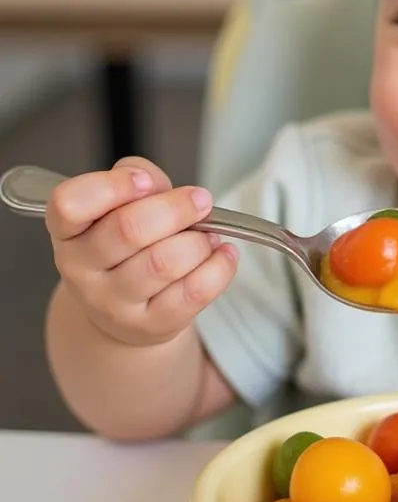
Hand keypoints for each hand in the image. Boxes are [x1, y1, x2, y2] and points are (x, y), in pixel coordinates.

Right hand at [46, 157, 237, 346]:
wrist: (128, 308)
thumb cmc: (128, 244)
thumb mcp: (121, 203)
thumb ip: (135, 176)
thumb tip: (153, 183)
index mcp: (69, 231)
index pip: (69, 204)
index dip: (112, 186)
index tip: (145, 182)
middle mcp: (81, 269)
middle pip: (129, 229)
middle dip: (177, 208)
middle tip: (200, 201)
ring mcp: (113, 303)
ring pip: (165, 262)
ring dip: (199, 241)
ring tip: (208, 234)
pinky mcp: (150, 325)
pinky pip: (193, 292)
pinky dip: (219, 267)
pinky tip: (223, 254)